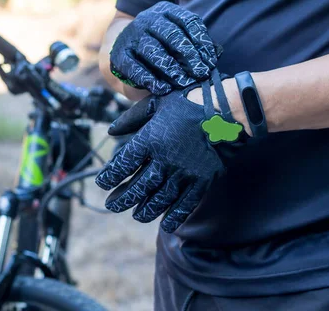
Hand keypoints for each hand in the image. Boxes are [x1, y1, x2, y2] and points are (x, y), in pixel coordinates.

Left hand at [95, 82, 244, 232]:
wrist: (225, 111)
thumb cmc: (187, 103)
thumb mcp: (155, 103)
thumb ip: (131, 118)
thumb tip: (111, 130)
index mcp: (149, 139)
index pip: (122, 164)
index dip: (109, 176)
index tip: (102, 183)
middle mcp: (164, 160)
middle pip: (138, 187)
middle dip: (122, 199)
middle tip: (111, 205)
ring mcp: (184, 173)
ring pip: (159, 200)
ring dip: (145, 211)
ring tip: (136, 215)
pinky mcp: (201, 181)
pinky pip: (185, 205)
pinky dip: (174, 217)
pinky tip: (165, 224)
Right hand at [109, 2, 221, 94]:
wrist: (122, 45)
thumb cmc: (159, 44)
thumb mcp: (175, 36)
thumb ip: (194, 43)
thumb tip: (215, 55)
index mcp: (166, 10)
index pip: (188, 21)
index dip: (201, 41)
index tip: (211, 61)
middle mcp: (147, 19)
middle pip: (171, 35)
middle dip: (189, 55)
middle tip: (201, 74)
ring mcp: (132, 36)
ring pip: (153, 50)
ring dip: (170, 68)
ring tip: (183, 83)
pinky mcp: (119, 54)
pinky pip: (134, 67)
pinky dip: (149, 79)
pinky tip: (162, 89)